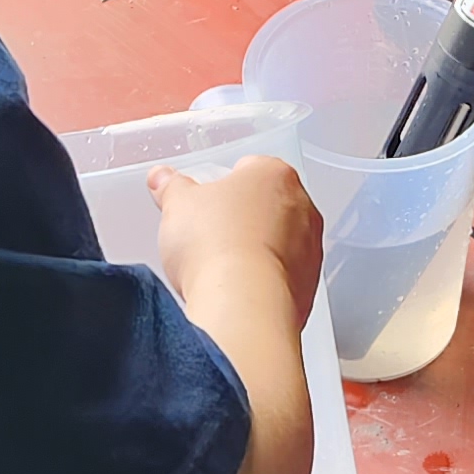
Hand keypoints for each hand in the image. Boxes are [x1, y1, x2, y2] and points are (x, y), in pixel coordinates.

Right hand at [152, 157, 321, 330]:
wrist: (242, 305)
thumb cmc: (218, 248)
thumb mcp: (178, 205)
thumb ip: (171, 186)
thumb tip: (164, 180)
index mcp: (275, 174)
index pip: (247, 168)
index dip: (219, 186)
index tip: (203, 201)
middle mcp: (302, 208)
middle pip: (265, 206)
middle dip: (239, 219)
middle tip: (208, 234)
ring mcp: (310, 249)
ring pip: (278, 242)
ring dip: (253, 252)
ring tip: (219, 267)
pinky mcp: (308, 286)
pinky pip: (282, 277)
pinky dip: (262, 282)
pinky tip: (236, 290)